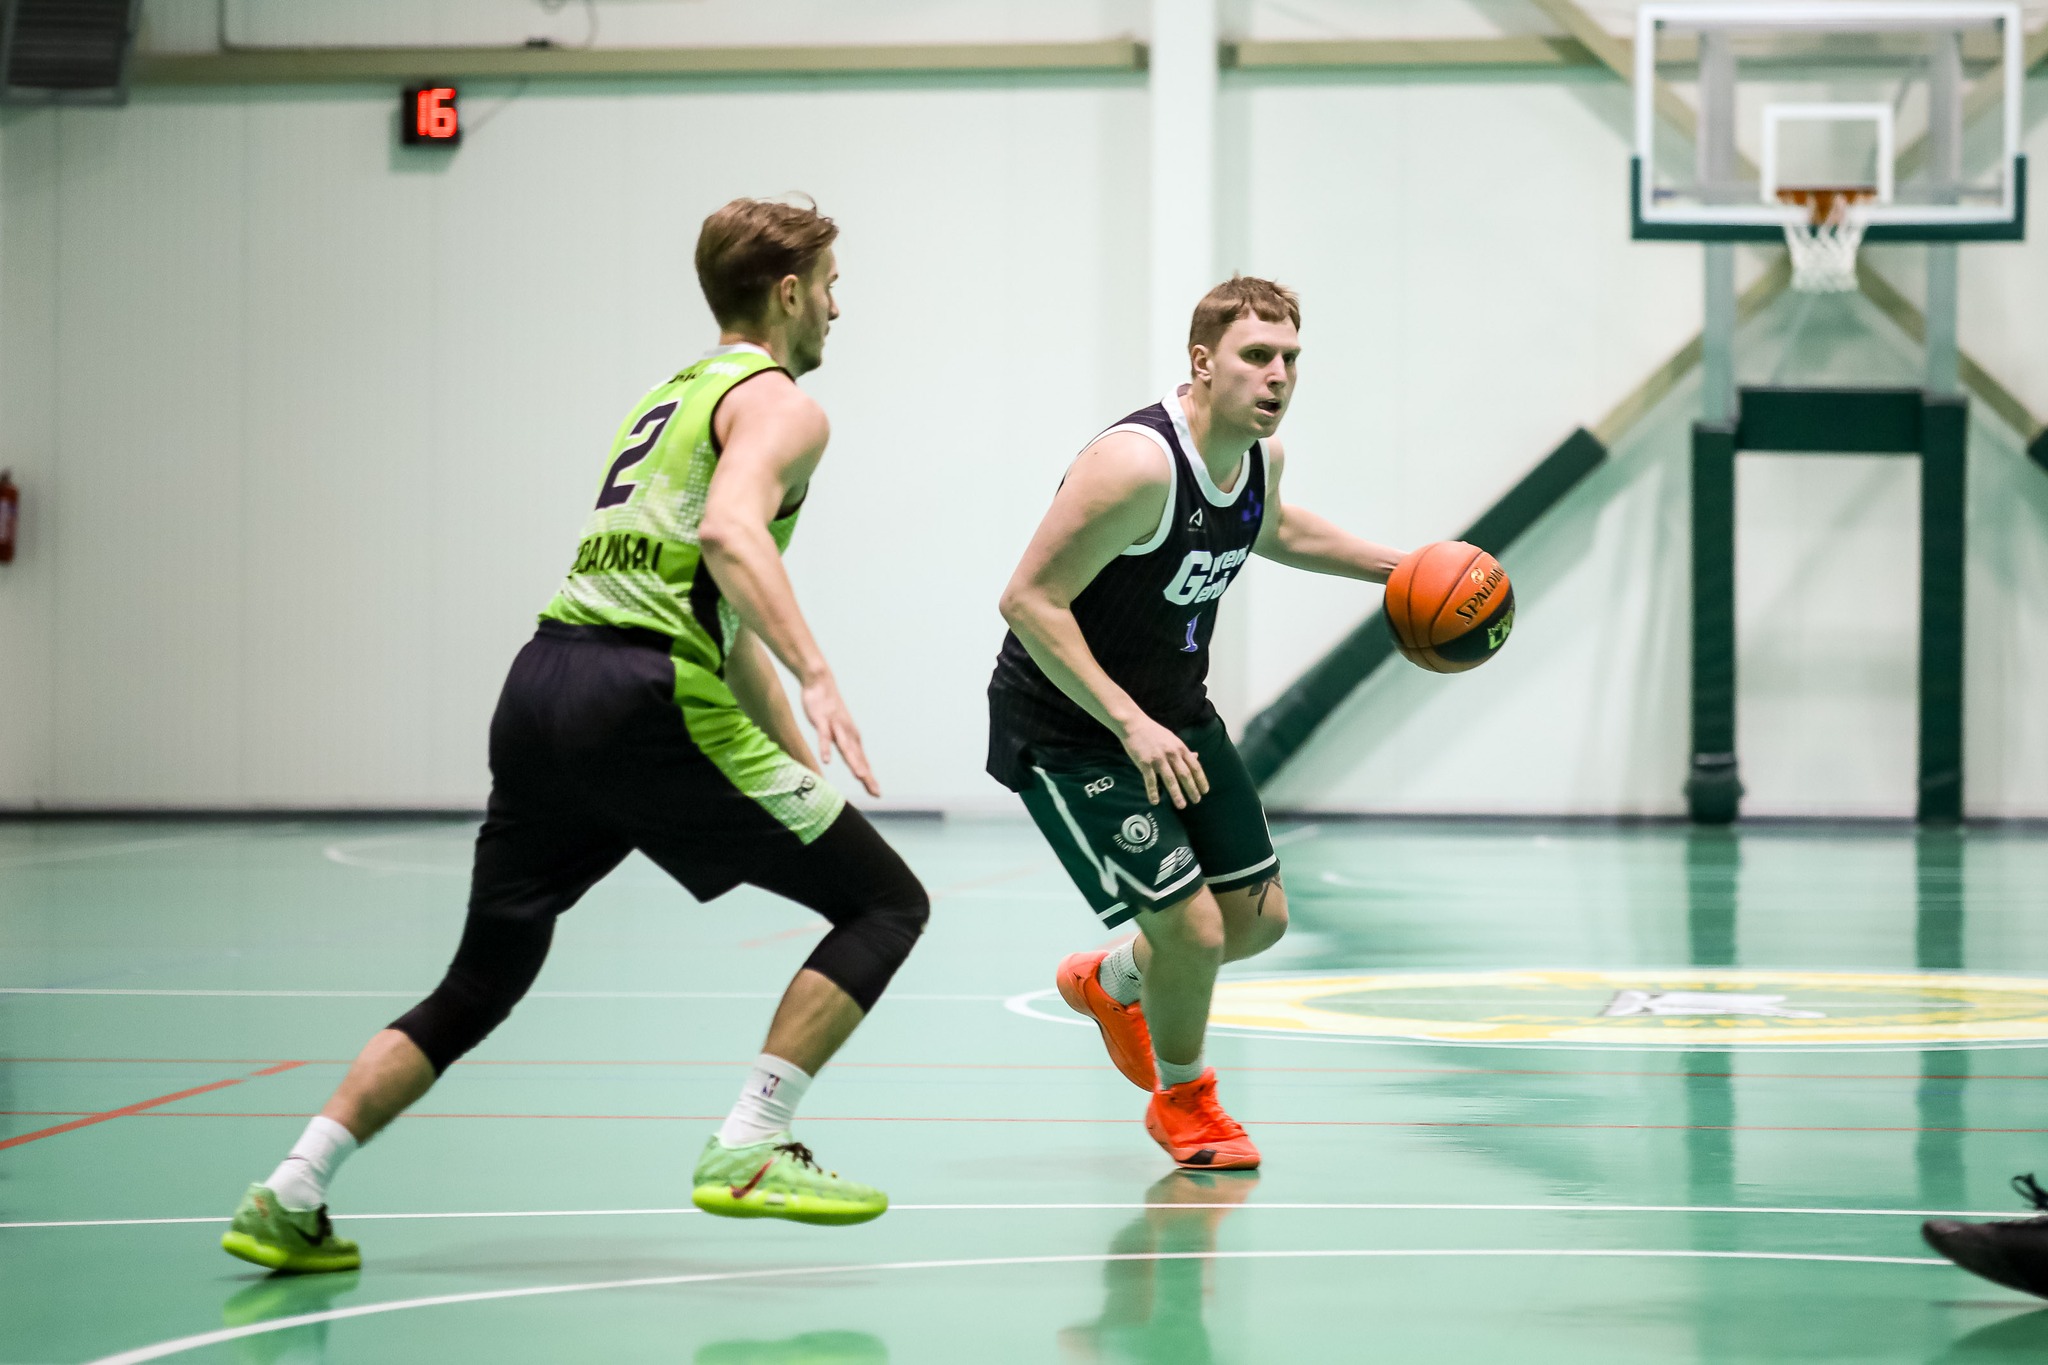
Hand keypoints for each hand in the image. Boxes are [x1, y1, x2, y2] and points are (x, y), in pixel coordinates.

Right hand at [801, 674, 879, 797]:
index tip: (877, 794)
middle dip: (866, 776)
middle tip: (875, 792)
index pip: (862, 762)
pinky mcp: (822, 721)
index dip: (869, 779)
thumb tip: (851, 760)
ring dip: (853, 762)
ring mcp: (836, 727)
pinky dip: (825, 748)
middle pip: (858, 759)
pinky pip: (823, 737)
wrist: (821, 683)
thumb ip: (845, 746)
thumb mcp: (839, 731)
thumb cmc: (830, 710)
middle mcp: (848, 734)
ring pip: (846, 748)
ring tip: (860, 777)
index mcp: (852, 738)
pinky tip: (827, 760)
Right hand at [1116, 714, 1207, 808]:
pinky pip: (1150, 780)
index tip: (1205, 791)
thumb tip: (1197, 756)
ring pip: (1170, 780)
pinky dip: (1153, 792)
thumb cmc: (1154, 732)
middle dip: (1192, 789)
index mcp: (1180, 748)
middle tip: (1196, 801)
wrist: (1134, 725)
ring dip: (1177, 794)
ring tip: (1181, 805)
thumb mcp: (1172, 739)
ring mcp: (1158, 758)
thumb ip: (1183, 750)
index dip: (1201, 780)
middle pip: (1185, 775)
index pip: (1195, 766)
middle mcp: (1172, 754)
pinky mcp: (1145, 762)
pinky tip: (1155, 801)